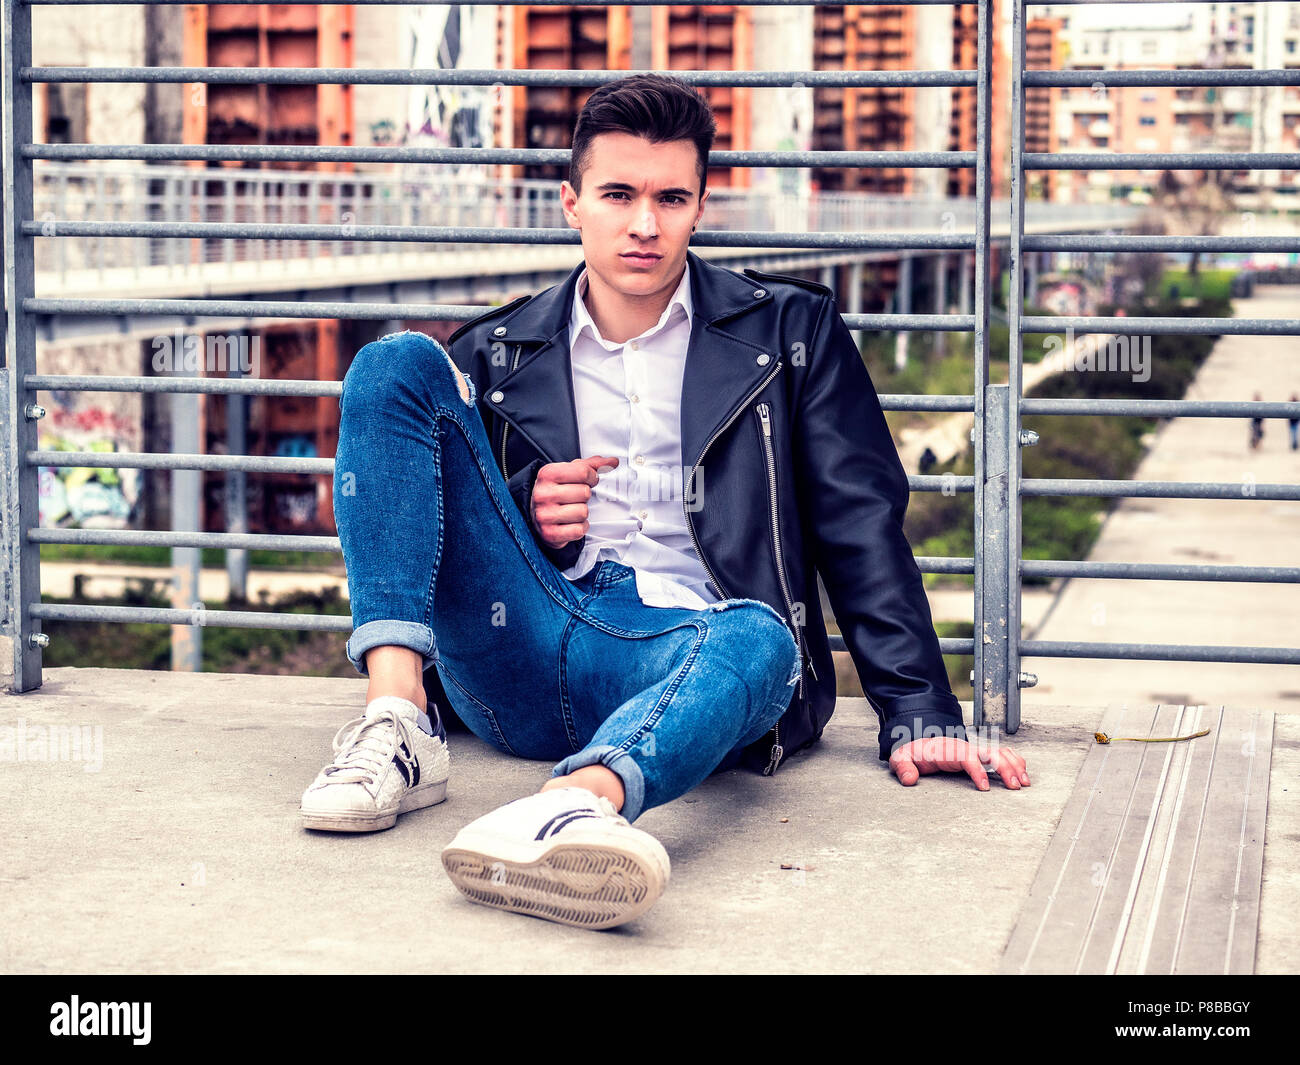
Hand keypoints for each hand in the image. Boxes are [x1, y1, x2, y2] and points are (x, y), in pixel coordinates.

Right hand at [530, 455, 618, 549]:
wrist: (535, 513)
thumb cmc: (554, 491)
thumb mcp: (568, 472)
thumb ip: (590, 465)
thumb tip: (612, 461)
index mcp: (547, 474)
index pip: (583, 472)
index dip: (592, 477)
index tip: (589, 481)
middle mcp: (543, 494)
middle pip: (585, 493)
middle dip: (584, 496)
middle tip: (575, 497)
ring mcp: (545, 515)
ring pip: (583, 512)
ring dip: (582, 513)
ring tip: (571, 510)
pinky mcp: (549, 533)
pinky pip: (579, 530)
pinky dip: (579, 527)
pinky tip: (571, 523)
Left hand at [889, 736, 1030, 791]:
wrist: (919, 741)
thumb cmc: (914, 752)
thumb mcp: (901, 758)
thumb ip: (903, 767)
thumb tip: (909, 780)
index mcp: (948, 749)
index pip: (967, 757)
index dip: (978, 771)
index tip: (985, 788)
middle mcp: (965, 747)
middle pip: (990, 753)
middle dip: (1005, 768)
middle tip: (1015, 787)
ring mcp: (974, 750)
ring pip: (999, 753)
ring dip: (1014, 766)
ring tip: (1024, 783)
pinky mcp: (980, 755)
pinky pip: (1001, 754)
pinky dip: (1014, 761)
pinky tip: (1023, 773)